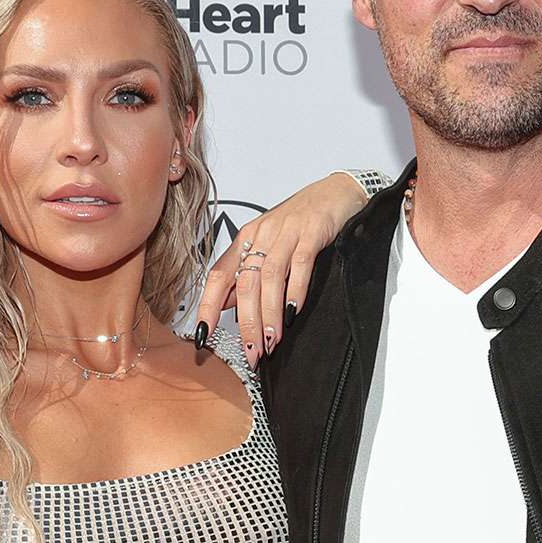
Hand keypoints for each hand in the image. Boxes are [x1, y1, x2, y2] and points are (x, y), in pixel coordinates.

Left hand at [195, 173, 369, 368]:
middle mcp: (262, 234)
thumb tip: (226, 303)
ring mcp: (287, 232)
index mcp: (246, 238)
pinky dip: (295, 290)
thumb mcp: (269, 242)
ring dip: (269, 314)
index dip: (208, 307)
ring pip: (269, 278)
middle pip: (245, 284)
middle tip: (252, 351)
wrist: (338, 190)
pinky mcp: (312, 232)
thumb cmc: (303, 217)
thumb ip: (247, 271)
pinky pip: (300, 264)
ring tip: (272, 341)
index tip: (203, 337)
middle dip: (246, 323)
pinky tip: (294, 312)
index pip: (218, 276)